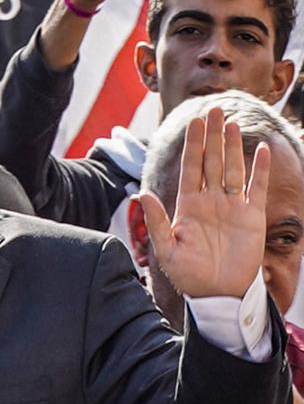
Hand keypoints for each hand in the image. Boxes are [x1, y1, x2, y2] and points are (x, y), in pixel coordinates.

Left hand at [140, 107, 269, 297]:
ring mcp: (232, 206)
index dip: (193, 145)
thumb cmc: (188, 274)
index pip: (191, 167)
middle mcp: (210, 200)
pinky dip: (259, 169)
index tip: (195, 122)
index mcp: (188, 205)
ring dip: (233, 147)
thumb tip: (143, 195)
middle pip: (212, 161)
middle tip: (214, 110)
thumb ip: (156, 221)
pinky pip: (257, 188)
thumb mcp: (167, 249)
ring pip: (232, 169)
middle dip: (212, 136)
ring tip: (232, 123)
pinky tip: (259, 150)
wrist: (217, 294)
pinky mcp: (252, 217)